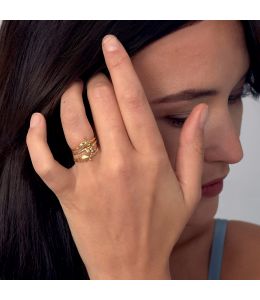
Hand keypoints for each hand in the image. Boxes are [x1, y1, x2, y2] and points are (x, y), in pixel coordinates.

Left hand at [26, 34, 207, 278]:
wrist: (132, 268)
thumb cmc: (160, 229)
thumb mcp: (188, 191)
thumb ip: (194, 149)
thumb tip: (200, 112)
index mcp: (150, 159)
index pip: (133, 100)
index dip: (121, 67)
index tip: (110, 45)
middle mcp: (120, 163)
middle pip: (101, 103)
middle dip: (96, 82)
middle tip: (95, 80)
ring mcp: (92, 180)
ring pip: (73, 124)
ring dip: (69, 98)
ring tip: (72, 89)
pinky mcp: (69, 195)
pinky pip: (44, 162)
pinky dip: (35, 139)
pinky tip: (36, 121)